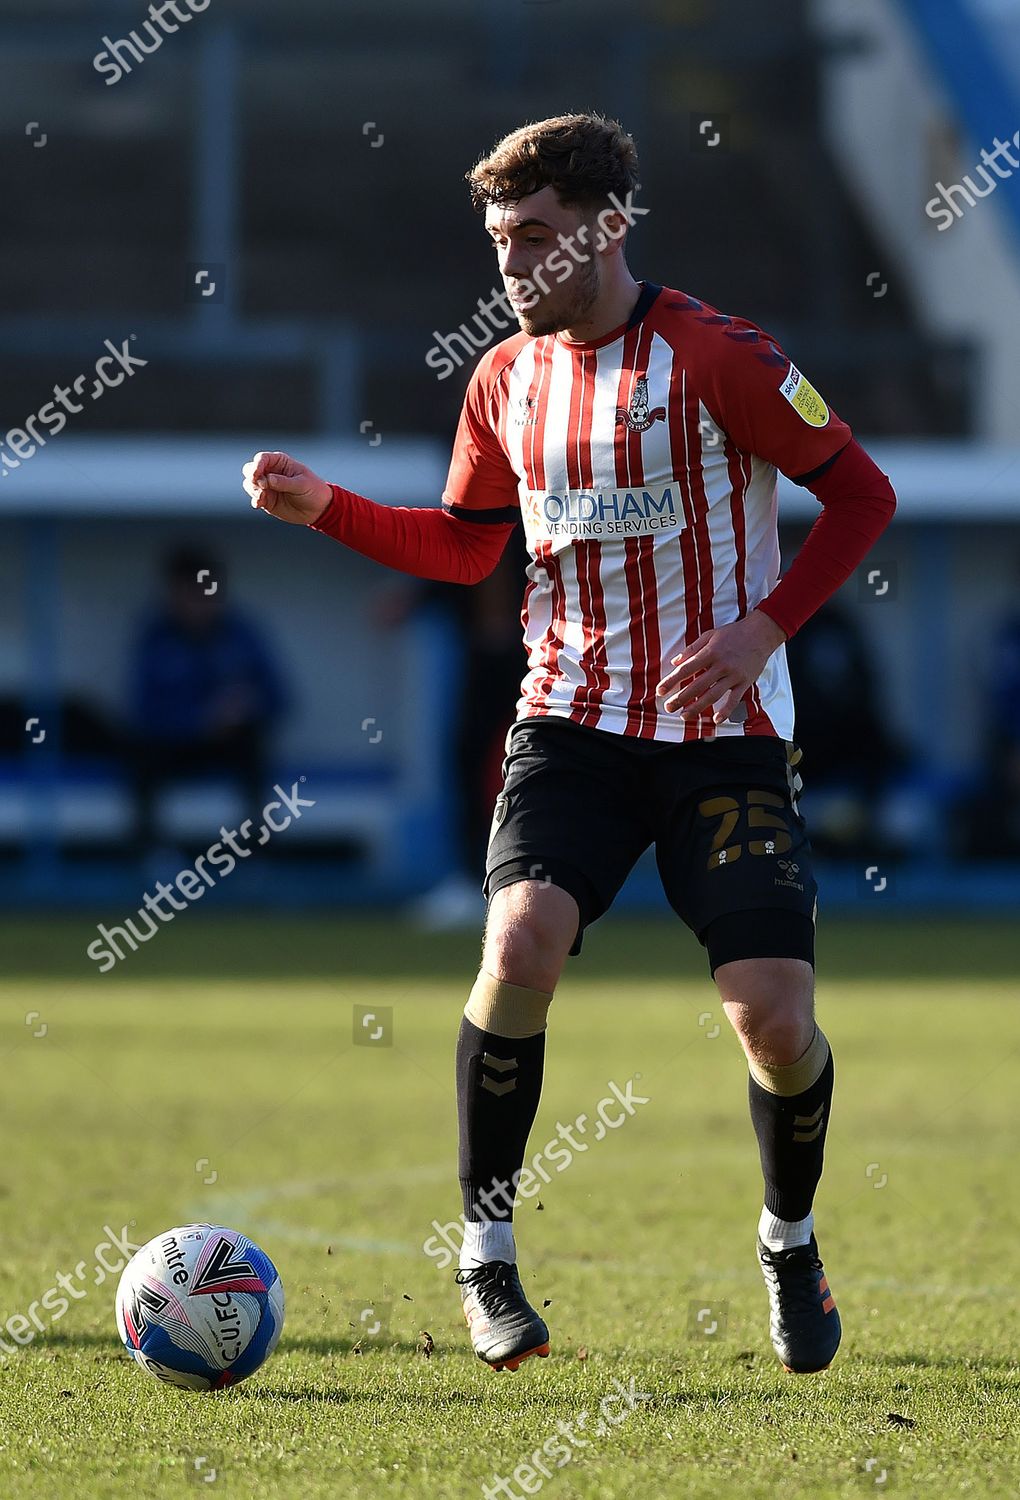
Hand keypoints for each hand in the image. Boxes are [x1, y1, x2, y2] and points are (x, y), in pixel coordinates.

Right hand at [242, 451, 331, 524]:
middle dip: (252, 477)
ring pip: (250, 484)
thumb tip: (268, 479)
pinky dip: (255, 500)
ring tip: (263, 497)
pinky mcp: (267, 500)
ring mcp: (267, 486)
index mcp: (280, 462)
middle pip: (250, 469)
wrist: (319, 509)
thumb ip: (284, 482)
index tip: (257, 475)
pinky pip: (255, 498)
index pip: (262, 458)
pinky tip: (259, 504)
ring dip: (253, 490)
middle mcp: (271, 472)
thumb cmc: (313, 490)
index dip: (256, 465)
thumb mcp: (302, 484)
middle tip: (262, 486)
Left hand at [656, 609, 786, 724]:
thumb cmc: (734, 633)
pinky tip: (715, 720)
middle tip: (669, 707)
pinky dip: (725, 711)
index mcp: (710, 652)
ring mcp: (734, 675)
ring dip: (697, 707)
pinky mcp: (745, 682)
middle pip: (697, 685)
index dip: (671, 681)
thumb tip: (675, 662)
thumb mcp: (710, 635)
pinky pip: (734, 700)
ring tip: (684, 715)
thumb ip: (691, 649)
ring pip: (713, 695)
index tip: (660, 691)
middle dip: (681, 698)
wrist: (760, 633)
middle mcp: (721, 665)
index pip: (686, 669)